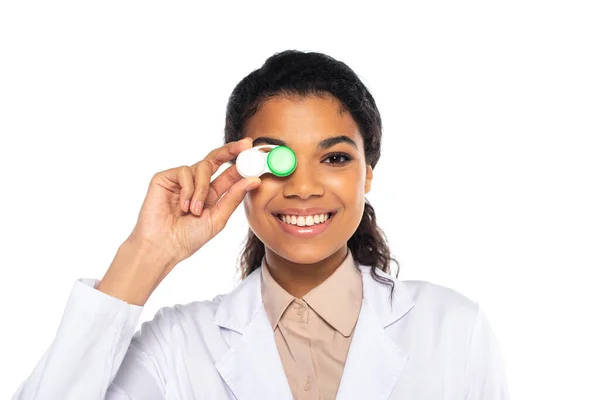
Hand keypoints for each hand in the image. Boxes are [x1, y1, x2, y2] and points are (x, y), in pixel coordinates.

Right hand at [129, 137, 259, 267]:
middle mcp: (197, 183)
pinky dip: (187, 190)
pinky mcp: (165, 178)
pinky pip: (184, 172)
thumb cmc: (189, 238)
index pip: (229, 173)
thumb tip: (255, 180)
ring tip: (194, 211)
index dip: (241, 162)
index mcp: (212, 194)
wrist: (162, 246)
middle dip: (231, 150)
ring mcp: (181, 180)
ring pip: (202, 167)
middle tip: (244, 145)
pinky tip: (182, 206)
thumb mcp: (218, 218)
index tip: (254, 150)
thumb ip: (234, 197)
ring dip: (202, 190)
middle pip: (215, 159)